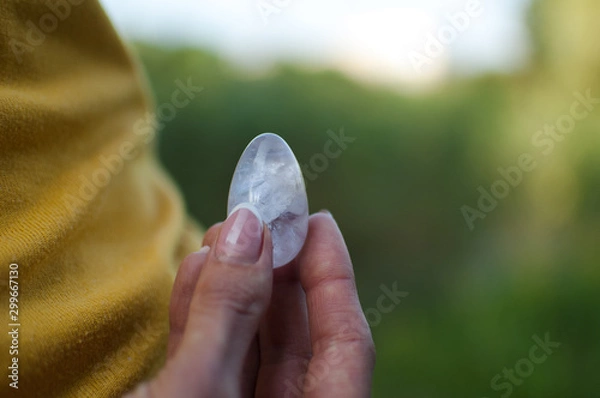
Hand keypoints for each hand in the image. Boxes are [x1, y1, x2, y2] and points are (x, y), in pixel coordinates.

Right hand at [126, 208, 374, 396]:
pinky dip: (201, 314)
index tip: (316, 218)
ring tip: (219, 237)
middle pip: (297, 334)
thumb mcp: (200, 387)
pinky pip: (212, 356)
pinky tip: (195, 271)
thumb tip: (249, 229)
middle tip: (258, 219)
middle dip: (275, 270)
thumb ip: (228, 311)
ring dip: (233, 285)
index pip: (346, 340)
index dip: (333, 274)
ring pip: (249, 341)